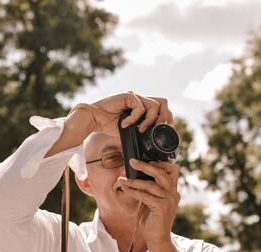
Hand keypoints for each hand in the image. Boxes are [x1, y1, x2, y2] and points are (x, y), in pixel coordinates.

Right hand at [47, 92, 172, 155]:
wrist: (93, 120)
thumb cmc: (108, 126)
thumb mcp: (130, 132)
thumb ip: (141, 132)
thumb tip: (153, 146)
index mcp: (142, 107)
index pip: (162, 108)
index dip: (166, 118)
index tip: (165, 130)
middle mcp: (140, 100)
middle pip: (163, 103)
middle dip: (163, 118)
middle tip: (157, 131)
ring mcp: (135, 97)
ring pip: (154, 105)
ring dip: (149, 120)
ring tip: (140, 130)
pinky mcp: (128, 96)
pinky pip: (139, 108)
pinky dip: (134, 119)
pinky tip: (125, 125)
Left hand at [121, 160, 180, 245]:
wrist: (157, 239)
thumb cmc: (152, 220)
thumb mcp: (151, 201)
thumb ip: (149, 189)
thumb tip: (136, 175)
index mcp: (173, 191)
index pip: (173, 171)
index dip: (161, 163)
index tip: (146, 159)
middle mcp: (173, 194)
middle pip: (162, 173)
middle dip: (146, 165)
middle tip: (132, 161)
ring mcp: (169, 201)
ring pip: (150, 185)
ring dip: (134, 181)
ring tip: (122, 180)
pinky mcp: (162, 208)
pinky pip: (145, 196)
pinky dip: (133, 192)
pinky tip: (125, 189)